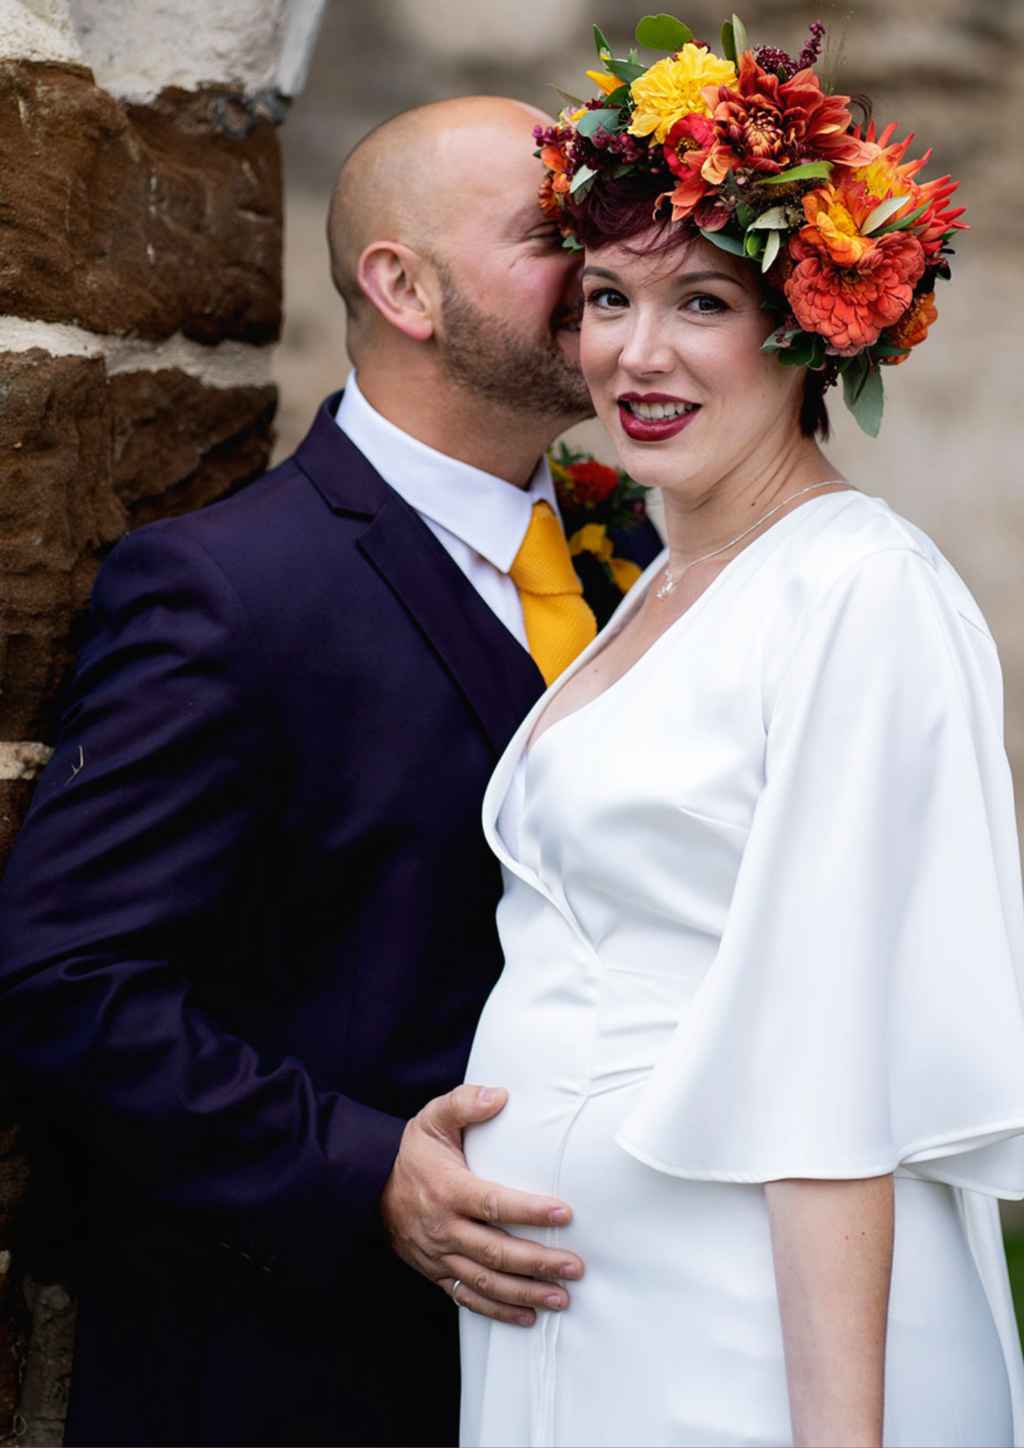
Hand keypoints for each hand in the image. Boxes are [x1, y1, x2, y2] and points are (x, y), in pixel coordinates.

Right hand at [379, 1083, 582, 1326]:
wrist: (368, 1185)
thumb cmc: (410, 1151)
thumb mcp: (433, 1117)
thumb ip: (465, 1103)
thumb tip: (500, 1095)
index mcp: (447, 1189)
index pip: (493, 1204)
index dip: (529, 1211)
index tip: (563, 1214)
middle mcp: (443, 1227)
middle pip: (495, 1251)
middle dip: (538, 1262)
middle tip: (574, 1267)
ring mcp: (438, 1254)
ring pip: (485, 1281)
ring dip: (525, 1292)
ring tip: (560, 1297)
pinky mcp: (435, 1271)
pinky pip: (467, 1296)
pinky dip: (497, 1310)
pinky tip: (527, 1315)